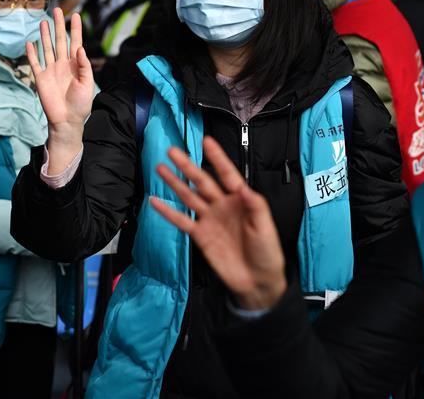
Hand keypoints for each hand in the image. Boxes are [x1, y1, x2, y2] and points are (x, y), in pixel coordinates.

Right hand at [26, 8, 94, 172]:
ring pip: (47, 48)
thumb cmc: (81, 104)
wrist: (67, 120)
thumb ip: (84, 66)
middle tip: (56, 10)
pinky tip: (29, 42)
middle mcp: (63, 64)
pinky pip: (35, 63)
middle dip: (58, 25)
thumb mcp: (87, 84)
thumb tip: (80, 48)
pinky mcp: (41, 78)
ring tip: (43, 21)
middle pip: (60, 40)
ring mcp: (51, 70)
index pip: (76, 42)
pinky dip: (32, 53)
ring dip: (45, 35)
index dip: (76, 29)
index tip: (75, 14)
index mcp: (76, 65)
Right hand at [151, 136, 287, 310]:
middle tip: (173, 151)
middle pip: (202, 181)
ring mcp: (210, 220)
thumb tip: (243, 187)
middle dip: (188, 166)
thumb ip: (255, 205)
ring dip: (175, 184)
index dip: (217, 158)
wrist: (257, 282)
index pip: (227, 174)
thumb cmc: (267, 253)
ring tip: (161, 169)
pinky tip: (156, 202)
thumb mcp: (265, 227)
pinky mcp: (201, 236)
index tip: (207, 141)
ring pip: (189, 197)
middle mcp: (223, 206)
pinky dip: (168, 212)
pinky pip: (182, 221)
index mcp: (241, 200)